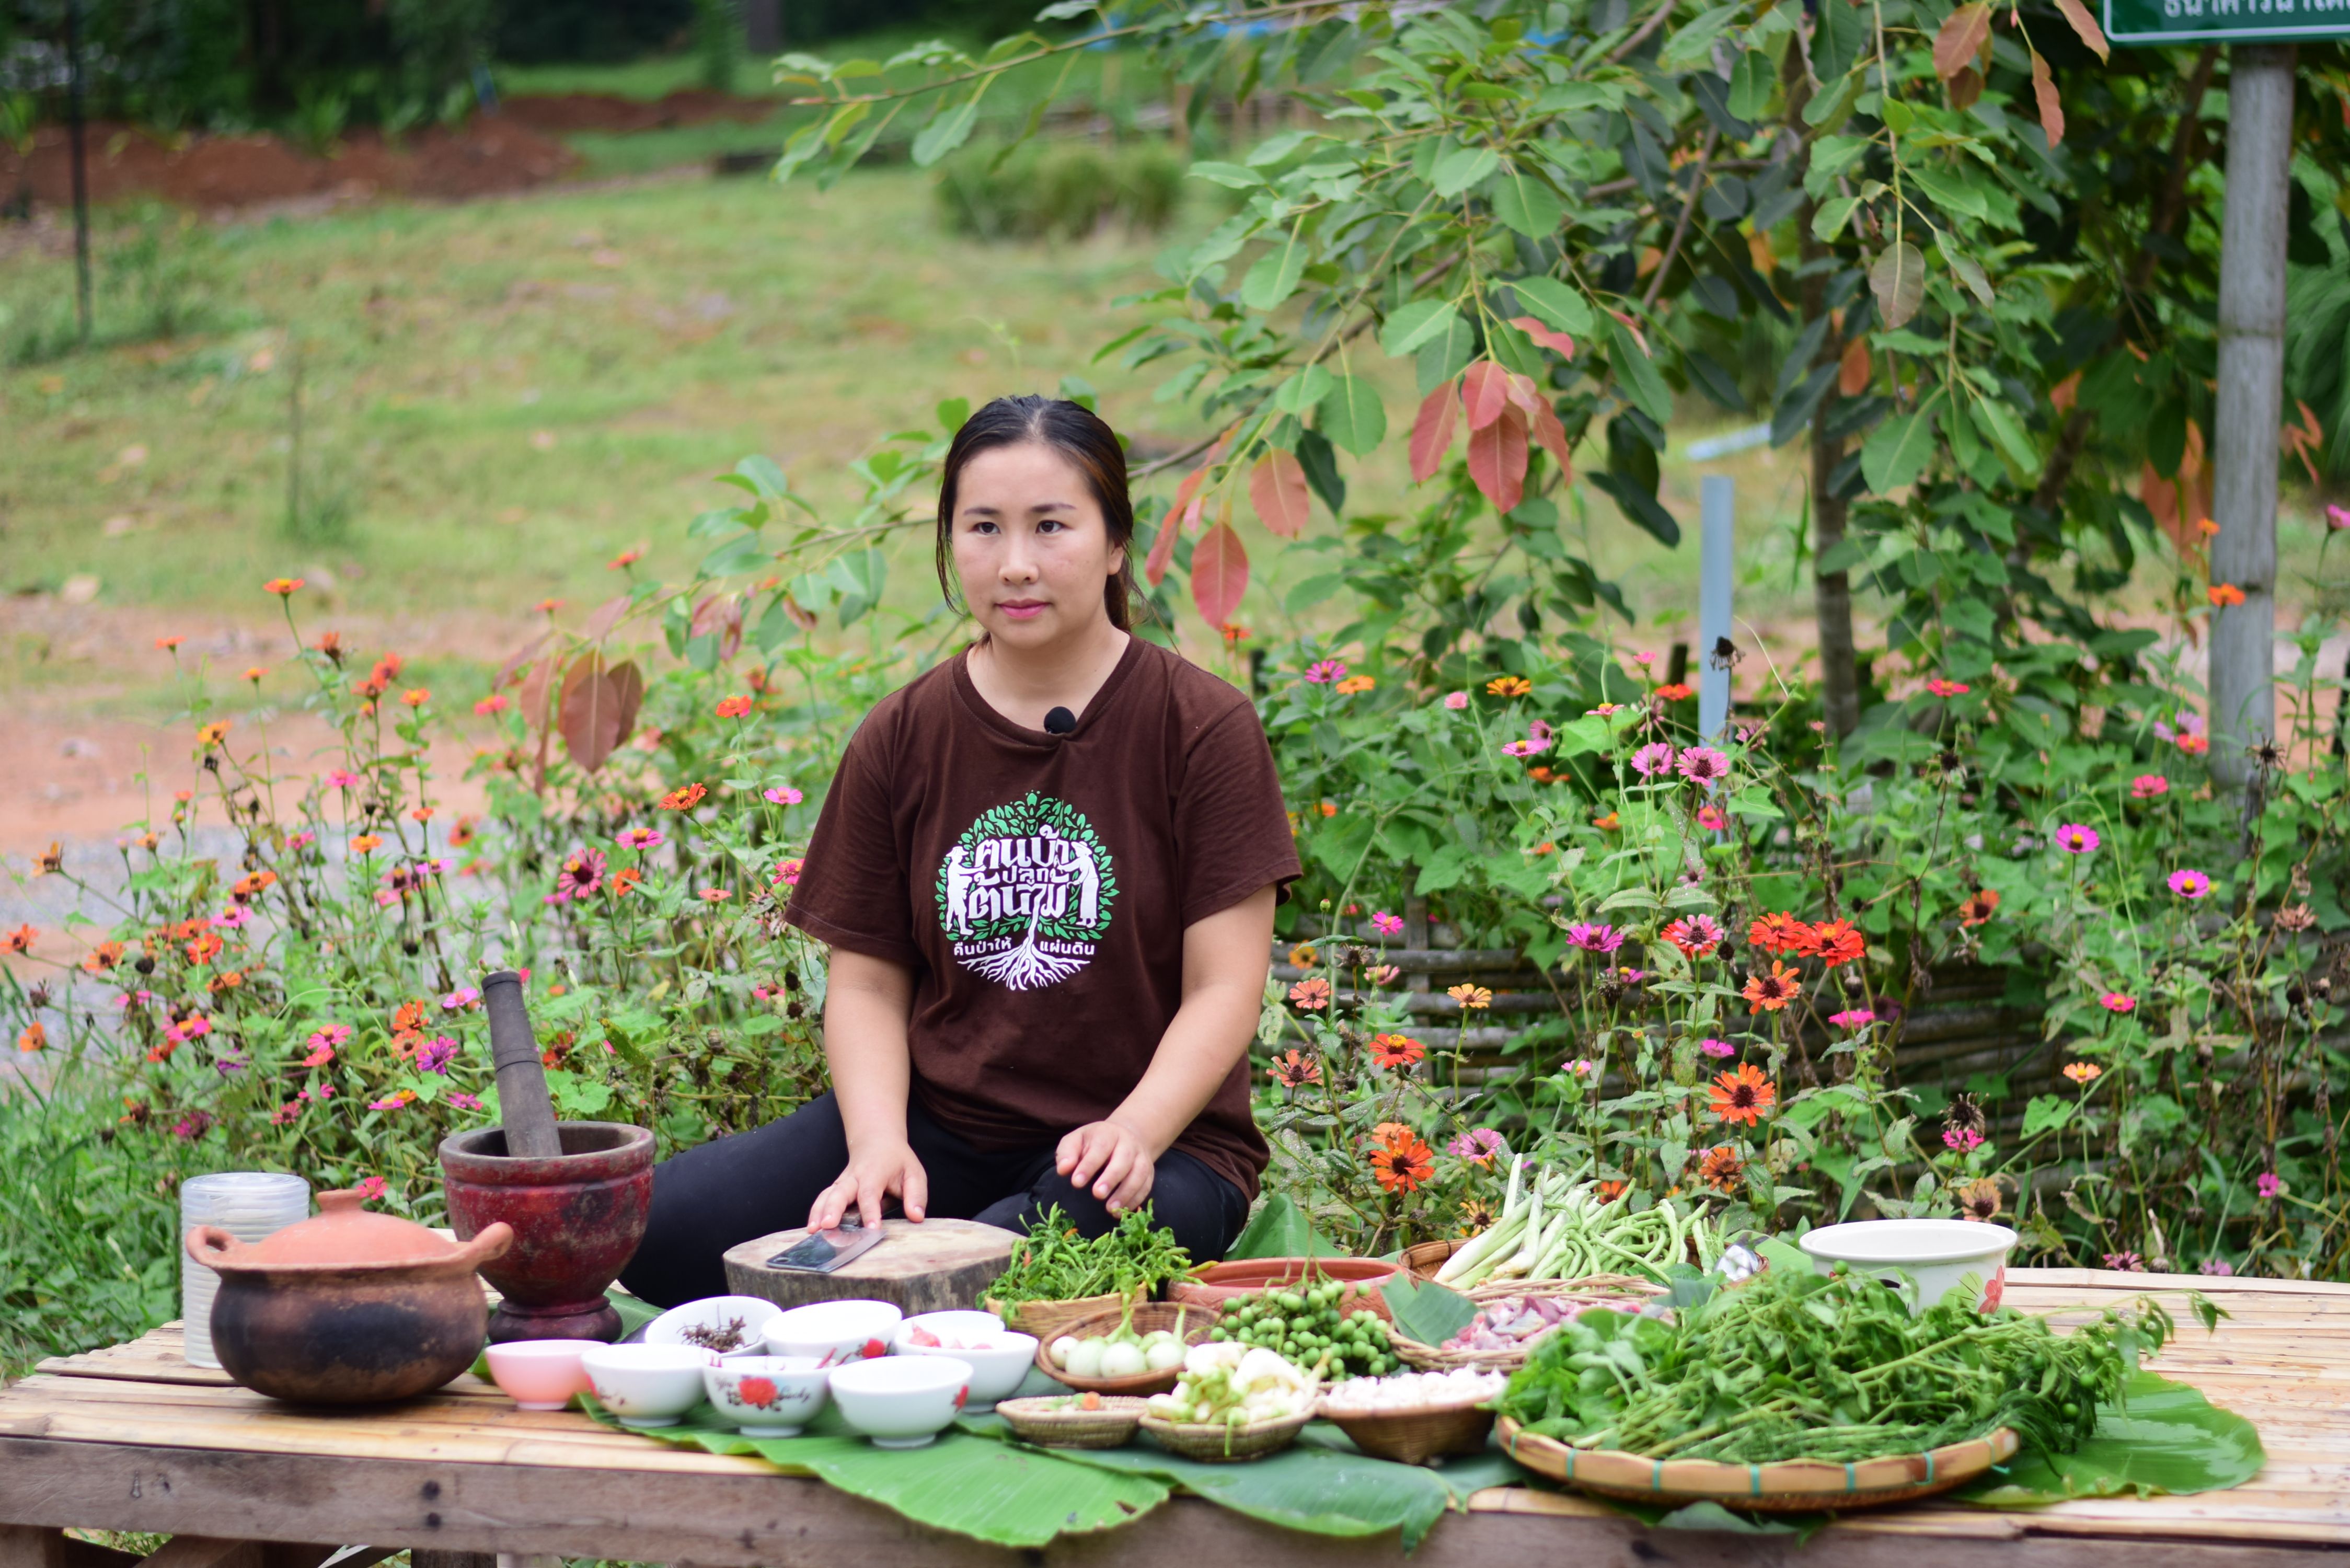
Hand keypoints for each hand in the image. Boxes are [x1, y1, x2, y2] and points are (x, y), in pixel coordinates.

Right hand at [810, 1141, 927, 1232]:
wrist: (877, 1140)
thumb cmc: (898, 1160)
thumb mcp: (914, 1173)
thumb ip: (916, 1195)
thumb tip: (916, 1217)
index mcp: (874, 1173)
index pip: (870, 1193)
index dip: (871, 1212)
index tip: (871, 1229)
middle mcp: (854, 1177)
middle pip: (840, 1192)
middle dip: (833, 1209)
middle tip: (827, 1226)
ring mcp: (842, 1182)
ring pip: (826, 1195)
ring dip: (818, 1212)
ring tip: (813, 1231)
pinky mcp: (835, 1188)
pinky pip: (822, 1199)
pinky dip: (814, 1212)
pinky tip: (810, 1229)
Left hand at [1056, 1120, 1154, 1214]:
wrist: (1124, 1136)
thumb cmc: (1094, 1142)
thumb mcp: (1077, 1140)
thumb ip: (1067, 1152)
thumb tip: (1063, 1169)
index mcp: (1108, 1133)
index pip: (1100, 1147)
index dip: (1089, 1165)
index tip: (1076, 1183)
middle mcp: (1128, 1143)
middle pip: (1124, 1159)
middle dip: (1111, 1178)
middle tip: (1097, 1194)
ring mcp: (1141, 1157)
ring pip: (1139, 1173)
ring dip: (1126, 1192)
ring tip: (1111, 1209)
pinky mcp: (1149, 1172)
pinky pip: (1146, 1186)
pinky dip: (1136, 1200)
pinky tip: (1122, 1211)